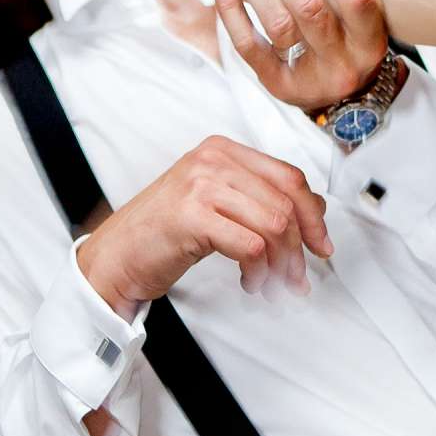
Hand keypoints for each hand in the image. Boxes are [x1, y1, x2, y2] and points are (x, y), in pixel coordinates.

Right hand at [77, 136, 332, 314]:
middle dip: (300, 247)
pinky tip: (250, 283)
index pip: (289, 177)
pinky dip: (260, 272)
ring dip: (281, 265)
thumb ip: (259, 200)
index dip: (313, 215)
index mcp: (222, 150)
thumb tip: (314, 212)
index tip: (320, 245)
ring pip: (274, 225)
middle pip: (287, 202)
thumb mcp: (216, 205)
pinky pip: (252, 245)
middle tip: (299, 276)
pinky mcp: (192, 217)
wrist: (116, 257)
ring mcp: (201, 185)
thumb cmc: (163, 234)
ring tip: (271, 285)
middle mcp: (213, 160)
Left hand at [211, 0, 396, 111]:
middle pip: (310, 8)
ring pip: (277, 24)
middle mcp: (345, 64)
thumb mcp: (359, 11)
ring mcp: (311, 80)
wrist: (338, 90)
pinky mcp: (277, 85)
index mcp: (371, 41)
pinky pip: (248, 44)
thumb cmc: (346, 32)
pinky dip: (231, 7)